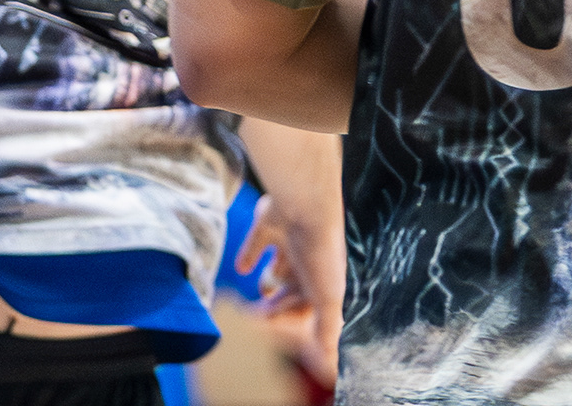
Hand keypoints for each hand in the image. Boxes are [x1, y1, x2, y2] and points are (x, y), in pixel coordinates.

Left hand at [238, 193, 341, 386]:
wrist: (304, 203)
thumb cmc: (319, 252)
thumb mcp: (327, 297)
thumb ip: (326, 329)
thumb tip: (331, 367)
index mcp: (323, 279)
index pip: (307, 306)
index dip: (291, 320)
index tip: (271, 332)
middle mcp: (308, 259)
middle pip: (291, 288)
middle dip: (279, 304)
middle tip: (260, 318)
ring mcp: (289, 240)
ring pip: (278, 265)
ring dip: (270, 280)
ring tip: (261, 292)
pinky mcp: (269, 222)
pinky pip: (257, 242)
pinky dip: (249, 255)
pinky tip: (240, 268)